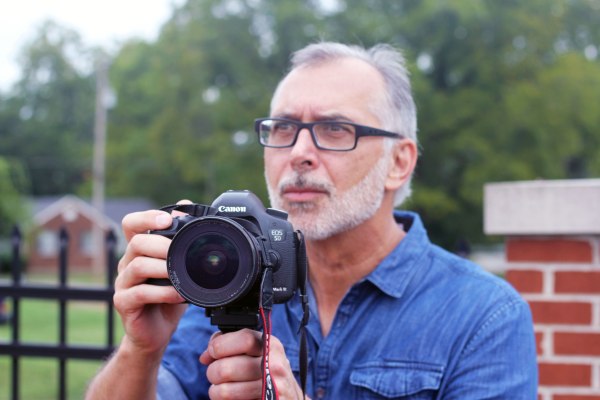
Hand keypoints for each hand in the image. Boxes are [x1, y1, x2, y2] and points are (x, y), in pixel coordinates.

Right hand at [113, 208, 186, 355]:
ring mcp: (123, 283)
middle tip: (178, 251)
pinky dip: (162, 292)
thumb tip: (186, 207)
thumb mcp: (179, 268)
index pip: (132, 224)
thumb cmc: (168, 297)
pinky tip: (178, 294)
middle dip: (160, 243)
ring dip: (162, 267)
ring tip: (179, 274)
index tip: (167, 219)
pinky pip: (140, 293)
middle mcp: (128, 263)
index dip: (146, 217)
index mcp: (139, 250)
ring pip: (137, 265)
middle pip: (136, 242)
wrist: (157, 332)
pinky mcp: (123, 303)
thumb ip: (181, 241)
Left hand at [200, 329, 304, 399]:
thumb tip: (207, 354)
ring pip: (224, 390)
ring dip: (216, 391)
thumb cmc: (266, 372)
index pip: (244, 338)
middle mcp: (274, 364)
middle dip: (212, 372)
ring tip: (223, 389)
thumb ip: (231, 344)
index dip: (221, 345)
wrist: (289, 397)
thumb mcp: (256, 352)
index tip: (212, 352)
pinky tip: (233, 398)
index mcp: (270, 345)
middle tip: (216, 375)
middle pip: (226, 367)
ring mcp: (271, 388)